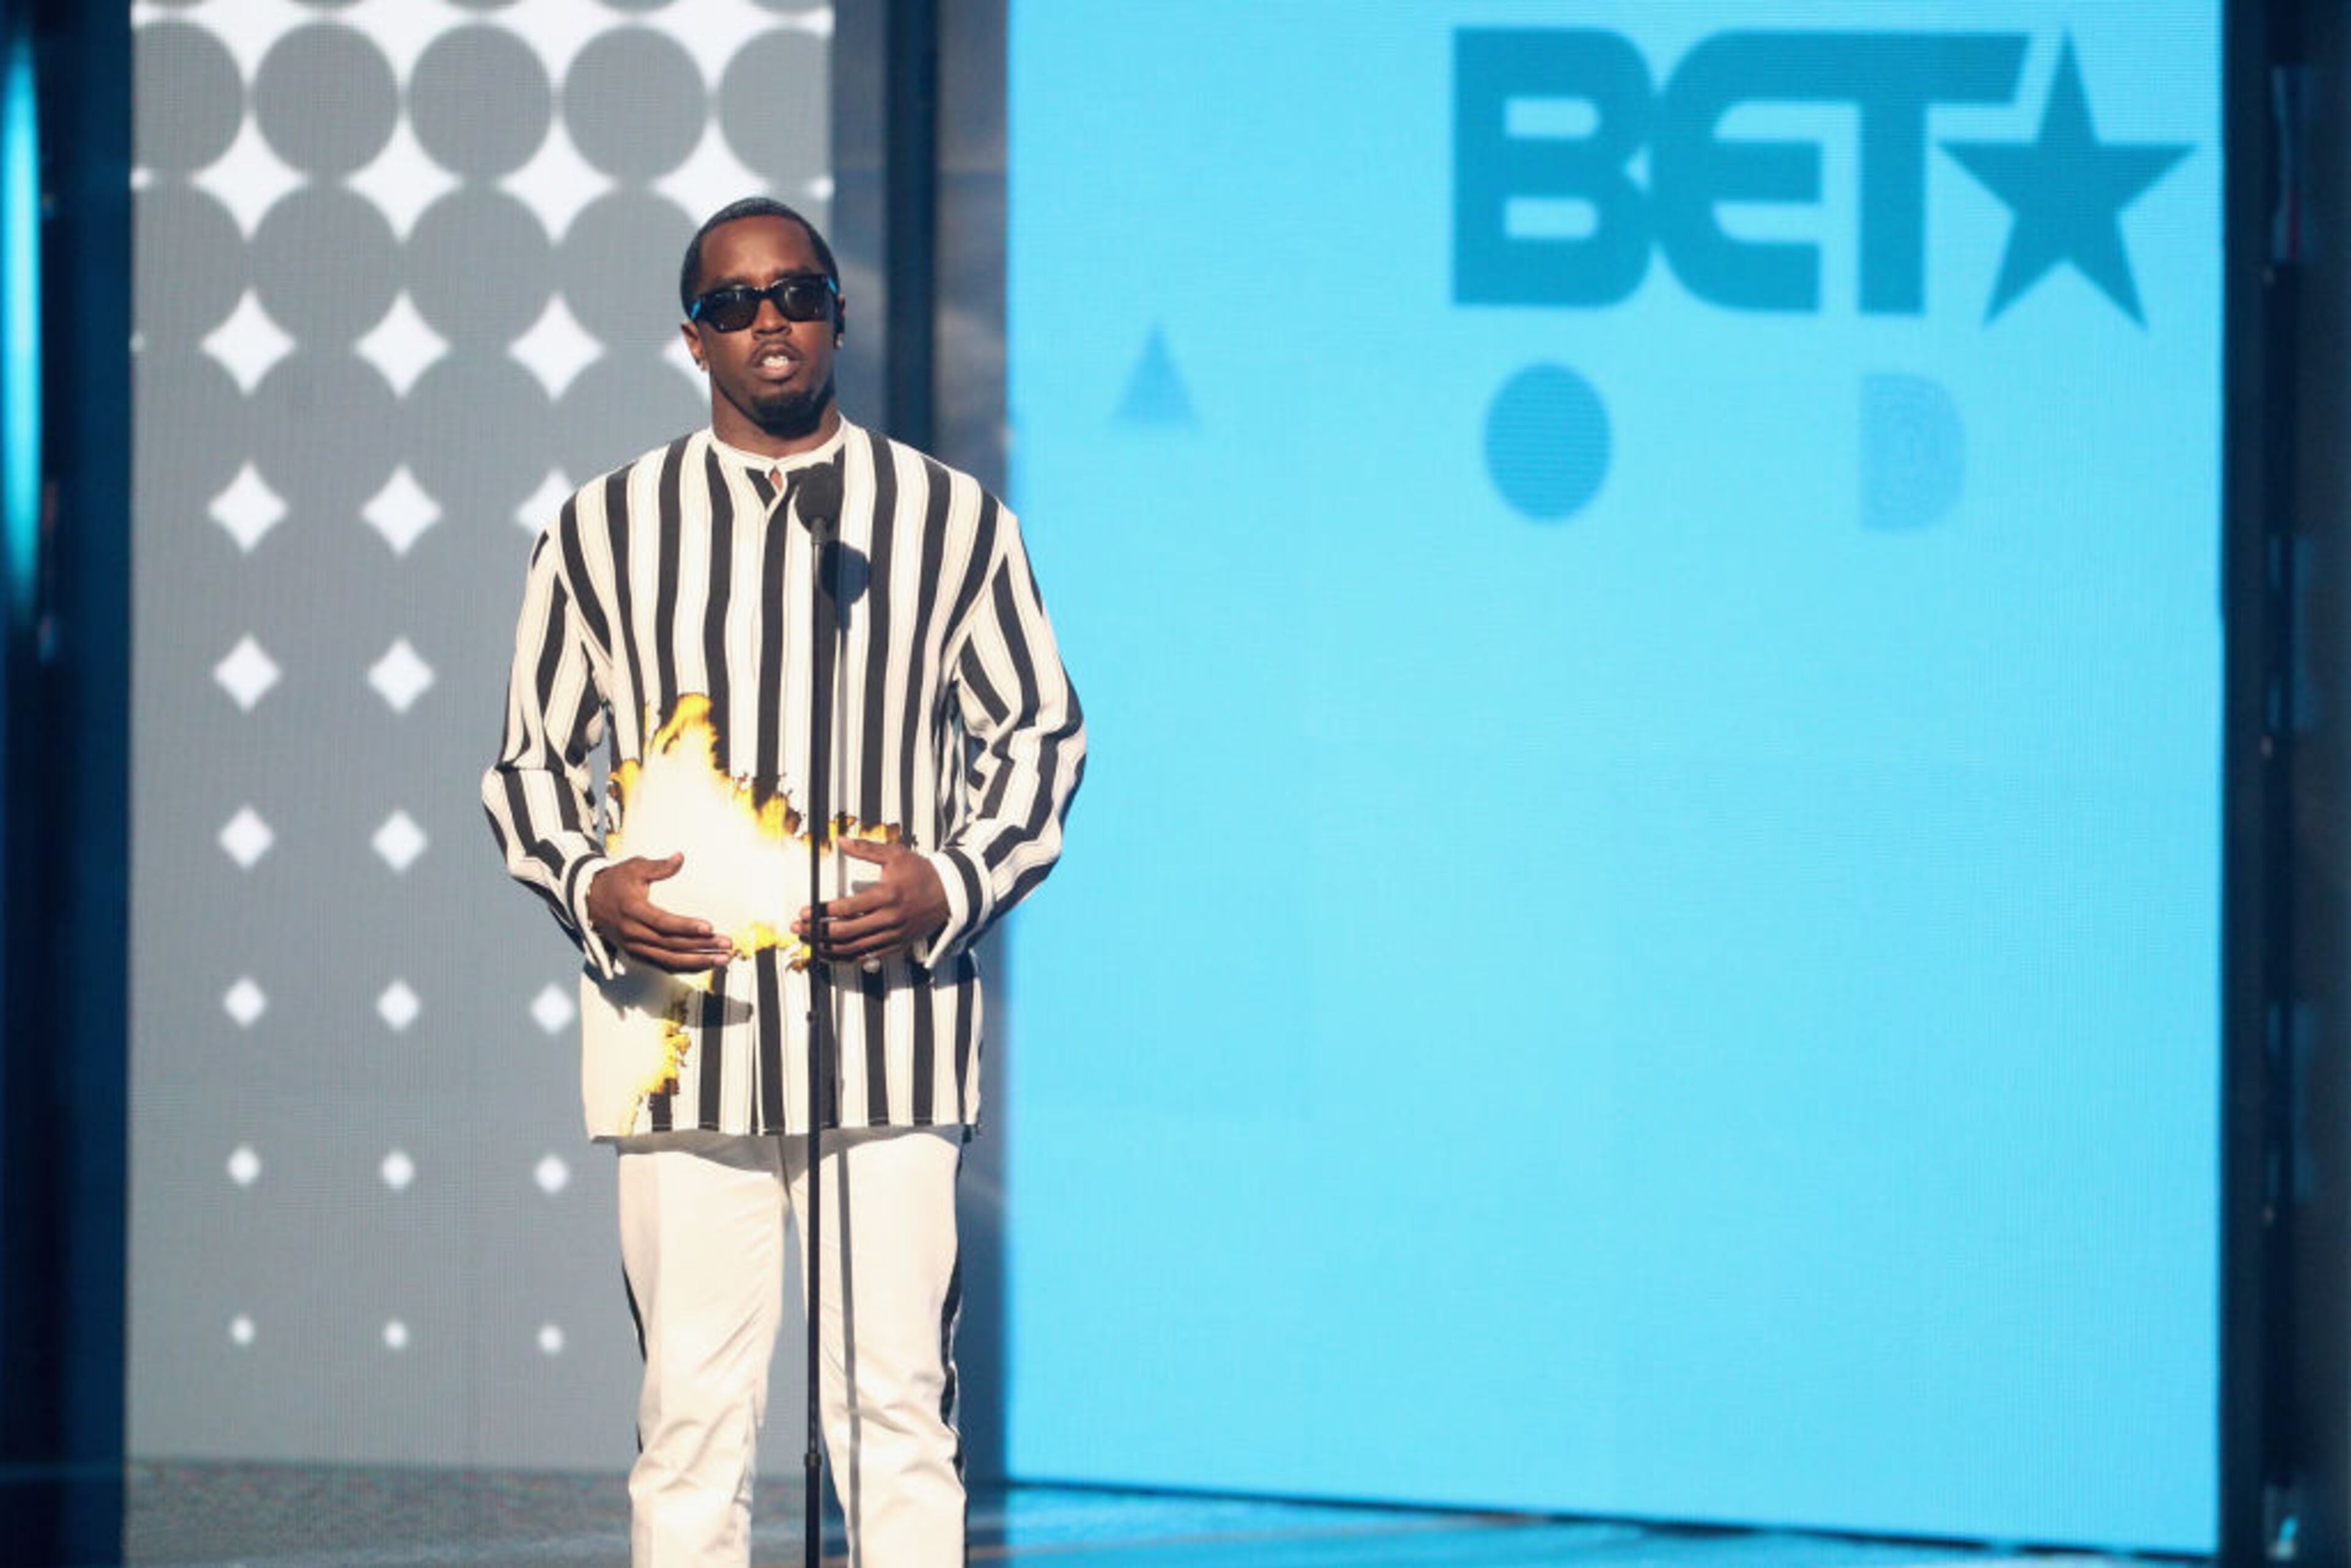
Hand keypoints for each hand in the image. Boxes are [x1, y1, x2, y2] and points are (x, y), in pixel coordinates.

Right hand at [586, 853, 733, 972]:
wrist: (590, 901)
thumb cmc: (615, 883)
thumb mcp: (634, 867)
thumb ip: (659, 866)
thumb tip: (679, 858)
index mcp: (632, 910)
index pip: (662, 922)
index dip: (686, 927)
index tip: (709, 927)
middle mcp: (633, 933)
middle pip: (671, 944)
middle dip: (702, 946)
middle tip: (726, 944)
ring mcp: (634, 947)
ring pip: (669, 960)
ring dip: (698, 962)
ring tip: (722, 960)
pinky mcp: (637, 954)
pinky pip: (663, 965)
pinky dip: (685, 967)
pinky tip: (705, 965)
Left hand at [795, 839, 947, 964]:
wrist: (950, 893)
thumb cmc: (921, 872)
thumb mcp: (895, 854)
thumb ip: (866, 849)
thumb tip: (840, 841)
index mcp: (886, 895)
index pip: (846, 908)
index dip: (821, 911)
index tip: (804, 910)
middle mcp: (889, 918)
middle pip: (845, 932)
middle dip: (817, 931)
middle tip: (798, 927)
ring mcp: (893, 934)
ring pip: (854, 948)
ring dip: (828, 947)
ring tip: (810, 942)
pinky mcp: (897, 944)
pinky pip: (868, 955)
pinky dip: (847, 957)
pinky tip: (832, 953)